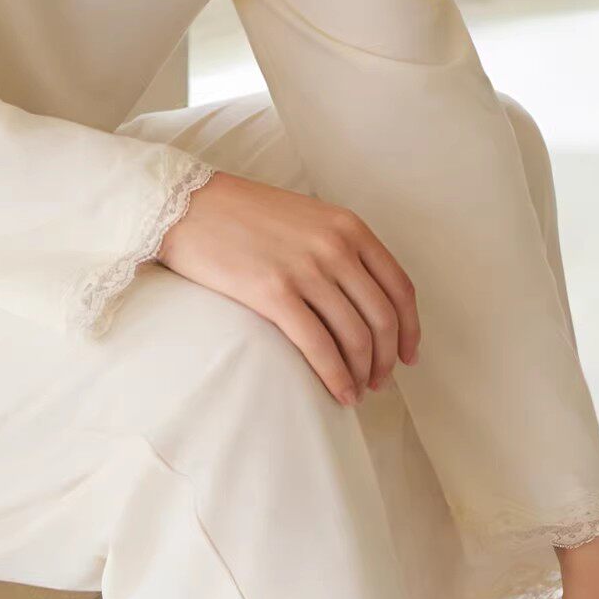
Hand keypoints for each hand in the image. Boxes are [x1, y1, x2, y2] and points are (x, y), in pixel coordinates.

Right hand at [155, 170, 420, 405]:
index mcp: (348, 227)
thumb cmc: (242, 214)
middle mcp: (335, 246)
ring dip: (362, 373)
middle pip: (382, 318)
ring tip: (356, 392)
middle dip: (387, 358)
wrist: (188, 205)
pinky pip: (320, 347)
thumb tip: (361, 299)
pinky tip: (338, 393)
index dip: (409, 329)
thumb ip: (338, 247)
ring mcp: (306, 269)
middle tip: (378, 381)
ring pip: (356, 337)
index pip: (399, 288)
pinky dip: (336, 377)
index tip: (408, 355)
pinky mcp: (274, 293)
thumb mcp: (305, 217)